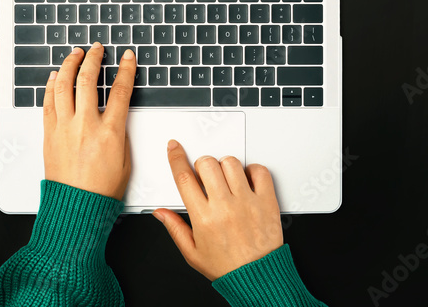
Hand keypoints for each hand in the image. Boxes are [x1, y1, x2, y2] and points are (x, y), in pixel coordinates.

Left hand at [42, 42, 136, 199]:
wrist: (76, 207)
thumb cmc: (101, 190)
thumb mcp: (125, 159)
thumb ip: (120, 132)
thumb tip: (115, 115)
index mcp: (109, 131)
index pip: (119, 90)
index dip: (125, 69)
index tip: (127, 57)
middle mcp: (84, 125)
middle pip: (88, 79)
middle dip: (93, 58)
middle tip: (97, 49)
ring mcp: (64, 127)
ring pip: (64, 85)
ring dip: (70, 65)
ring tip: (75, 54)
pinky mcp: (49, 133)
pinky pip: (49, 101)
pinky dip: (52, 85)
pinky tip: (56, 76)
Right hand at [153, 140, 283, 280]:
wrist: (257, 278)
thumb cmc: (228, 267)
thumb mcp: (193, 253)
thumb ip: (175, 228)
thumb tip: (161, 213)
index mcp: (203, 218)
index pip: (184, 177)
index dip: (176, 158)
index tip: (175, 148)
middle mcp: (224, 206)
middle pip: (206, 164)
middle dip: (202, 164)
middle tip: (205, 176)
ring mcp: (247, 201)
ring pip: (231, 163)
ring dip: (225, 166)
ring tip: (227, 181)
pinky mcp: (266, 201)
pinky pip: (259, 171)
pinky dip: (252, 170)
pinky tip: (247, 181)